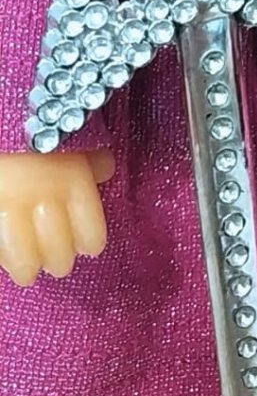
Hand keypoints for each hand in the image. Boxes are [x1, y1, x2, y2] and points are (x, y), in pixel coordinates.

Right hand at [0, 148, 113, 284]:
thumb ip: (86, 155)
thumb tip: (106, 168)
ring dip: (28, 266)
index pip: (91, 235)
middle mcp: (44, 196)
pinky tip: (5, 251)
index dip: (89, 243)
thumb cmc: (32, 127)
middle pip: (60, 253)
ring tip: (29, 268)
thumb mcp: (63, 135)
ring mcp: (10, 207)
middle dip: (59, 260)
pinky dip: (3, 254)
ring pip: (26, 262)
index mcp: (73, 178)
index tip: (86, 244)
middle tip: (57, 259)